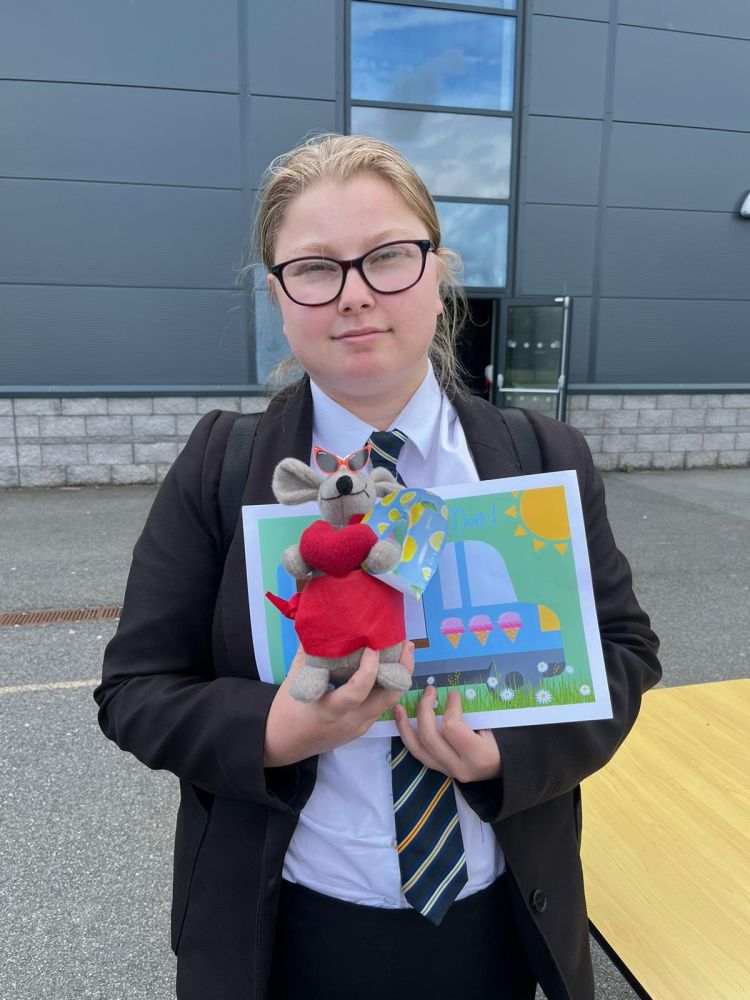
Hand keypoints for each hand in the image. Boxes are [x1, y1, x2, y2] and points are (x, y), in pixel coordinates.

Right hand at [264, 643, 414, 766]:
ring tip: (402, 653)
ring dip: (398, 678)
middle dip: (402, 671)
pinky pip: (380, 706)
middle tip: (406, 645)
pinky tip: (386, 670)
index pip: (358, 691)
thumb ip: (309, 653)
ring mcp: (359, 726)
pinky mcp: (361, 728)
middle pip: (388, 699)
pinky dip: (386, 688)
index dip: (369, 670)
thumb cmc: (286, 711)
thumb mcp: (295, 679)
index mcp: (331, 710)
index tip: (372, 648)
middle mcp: (351, 720)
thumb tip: (319, 626)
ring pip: (389, 702)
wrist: (283, 744)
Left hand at [393, 688, 501, 783]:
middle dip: (424, 710)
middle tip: (429, 690)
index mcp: (477, 756)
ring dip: (405, 726)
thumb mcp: (497, 728)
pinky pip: (419, 754)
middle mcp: (459, 767)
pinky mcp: (441, 771)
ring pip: (418, 749)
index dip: (450, 707)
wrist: (508, 770)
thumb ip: (474, 715)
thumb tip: (452, 695)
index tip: (453, 694)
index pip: (451, 728)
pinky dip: (409, 737)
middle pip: (430, 738)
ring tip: (398, 708)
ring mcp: (448, 772)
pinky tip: (403, 722)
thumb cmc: (507, 744)